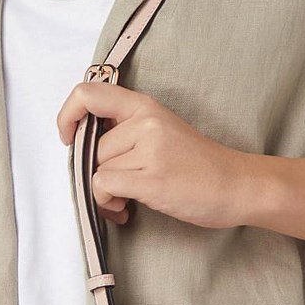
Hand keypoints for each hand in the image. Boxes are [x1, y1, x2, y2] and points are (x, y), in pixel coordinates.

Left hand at [56, 80, 250, 229]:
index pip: (88, 93)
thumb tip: (82, 145)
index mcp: (144, 106)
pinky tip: (127, 210)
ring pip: (95, 168)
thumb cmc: (198, 164)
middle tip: (115, 187)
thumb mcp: (160, 130)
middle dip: (95, 171)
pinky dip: (108, 202)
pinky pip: (103, 186)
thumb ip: (124, 129)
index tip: (69, 137)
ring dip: (104, 192)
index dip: (67, 115)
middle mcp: (144, 122)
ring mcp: (149, 149)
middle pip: (89, 146)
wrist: (236, 185)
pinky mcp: (151, 178)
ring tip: (127, 199)